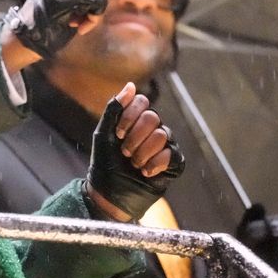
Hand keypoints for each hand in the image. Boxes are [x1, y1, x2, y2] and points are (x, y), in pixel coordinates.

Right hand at [3, 0, 117, 59]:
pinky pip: (98, 2)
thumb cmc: (48, 22)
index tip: (80, 11)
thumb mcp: (74, 4)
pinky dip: (91, 19)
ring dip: (93, 14)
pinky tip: (76, 26)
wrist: (26, 37)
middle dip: (95, 5)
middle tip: (79, 21)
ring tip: (77, 23)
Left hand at [86, 82, 184, 221]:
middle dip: (134, 137)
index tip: (117, 134)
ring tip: (133, 163)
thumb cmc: (105, 162)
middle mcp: (154, 128)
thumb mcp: (103, 133)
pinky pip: (172, 154)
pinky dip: (154, 164)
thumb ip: (114, 108)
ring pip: (162, 135)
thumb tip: (131, 85)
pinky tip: (144, 172)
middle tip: (124, 152)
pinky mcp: (174, 163)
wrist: (109, 192)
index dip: (129, 116)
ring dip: (141, 152)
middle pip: (152, 117)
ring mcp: (165, 145)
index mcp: (137, 119)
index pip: (142, 102)